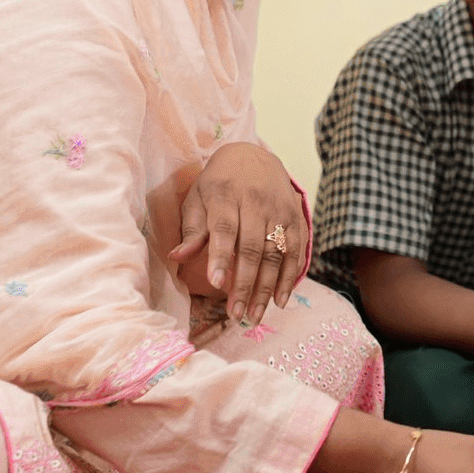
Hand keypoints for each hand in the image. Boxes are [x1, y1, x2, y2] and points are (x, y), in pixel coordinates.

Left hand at [169, 141, 305, 328]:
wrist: (253, 156)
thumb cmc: (218, 183)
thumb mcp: (198, 198)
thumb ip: (192, 229)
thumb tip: (177, 256)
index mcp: (226, 195)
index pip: (224, 229)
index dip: (220, 257)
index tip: (215, 284)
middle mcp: (256, 202)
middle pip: (252, 248)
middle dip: (244, 285)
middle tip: (236, 314)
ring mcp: (280, 210)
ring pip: (276, 254)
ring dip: (266, 288)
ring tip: (254, 315)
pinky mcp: (296, 218)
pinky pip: (296, 251)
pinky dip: (289, 277)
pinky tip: (279, 301)